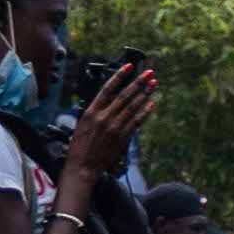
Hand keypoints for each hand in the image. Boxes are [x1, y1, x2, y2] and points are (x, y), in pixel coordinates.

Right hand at [61, 60, 160, 186]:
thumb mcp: (82, 123)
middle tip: (149, 73)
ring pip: (133, 107)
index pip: (108, 88)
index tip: (130, 66)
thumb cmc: (79, 146)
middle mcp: (104, 117)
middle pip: (125, 96)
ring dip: (145, 94)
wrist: (82, 167)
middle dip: (138, 82)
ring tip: (153, 84)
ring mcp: (114, 128)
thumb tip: (107, 99)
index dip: (120, 76)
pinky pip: (136, 122)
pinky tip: (151, 104)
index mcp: (91, 112)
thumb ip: (95, 111)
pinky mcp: (122, 138)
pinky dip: (145, 112)